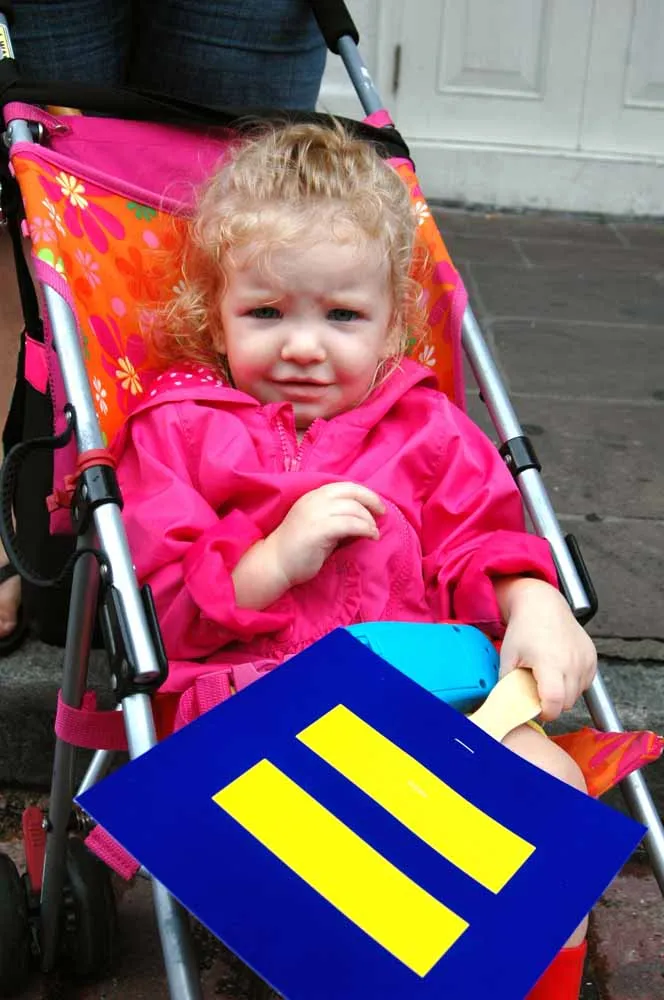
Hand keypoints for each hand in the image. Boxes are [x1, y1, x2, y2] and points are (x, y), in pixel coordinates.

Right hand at [266, 482, 384, 587]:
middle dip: (372, 502)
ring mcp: (315, 514)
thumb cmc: (297, 548)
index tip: (377, 506)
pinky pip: (349, 524)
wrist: (274, 564)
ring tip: (374, 532)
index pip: (345, 486)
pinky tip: (370, 536)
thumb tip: (362, 517)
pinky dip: (365, 529)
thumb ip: (335, 516)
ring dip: (369, 520)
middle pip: (352, 493)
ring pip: (353, 509)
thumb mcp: (318, 523)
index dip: (365, 493)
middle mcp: (314, 500)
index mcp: (313, 496)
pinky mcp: (318, 531)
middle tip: (382, 515)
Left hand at [496, 577, 596, 721]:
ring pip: (577, 694)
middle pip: (567, 703)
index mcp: (549, 663)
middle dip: (553, 704)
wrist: (542, 605)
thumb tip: (507, 707)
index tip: (536, 710)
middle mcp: (572, 663)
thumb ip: (507, 685)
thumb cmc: (523, 629)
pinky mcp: (592, 657)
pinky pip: (585, 683)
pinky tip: (560, 671)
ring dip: (564, 694)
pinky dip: (574, 684)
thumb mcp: (508, 657)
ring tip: (548, 678)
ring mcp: (585, 660)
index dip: (545, 713)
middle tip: (538, 692)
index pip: (554, 703)